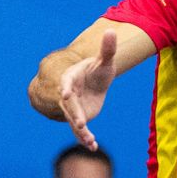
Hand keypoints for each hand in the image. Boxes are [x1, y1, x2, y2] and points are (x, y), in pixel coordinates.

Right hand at [59, 29, 116, 149]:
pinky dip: (86, 138)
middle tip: (81, 125)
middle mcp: (68, 94)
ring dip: (81, 132)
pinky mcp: (80, 116)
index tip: (65, 93)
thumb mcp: (105, 60)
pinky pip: (81, 129)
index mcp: (70, 78)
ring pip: (74, 120)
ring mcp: (73, 107)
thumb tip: (111, 30)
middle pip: (69, 106)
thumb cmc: (97, 69)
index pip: (66, 83)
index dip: (66, 88)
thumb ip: (107, 48)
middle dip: (74, 115)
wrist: (96, 80)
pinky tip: (93, 147)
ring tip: (89, 141)